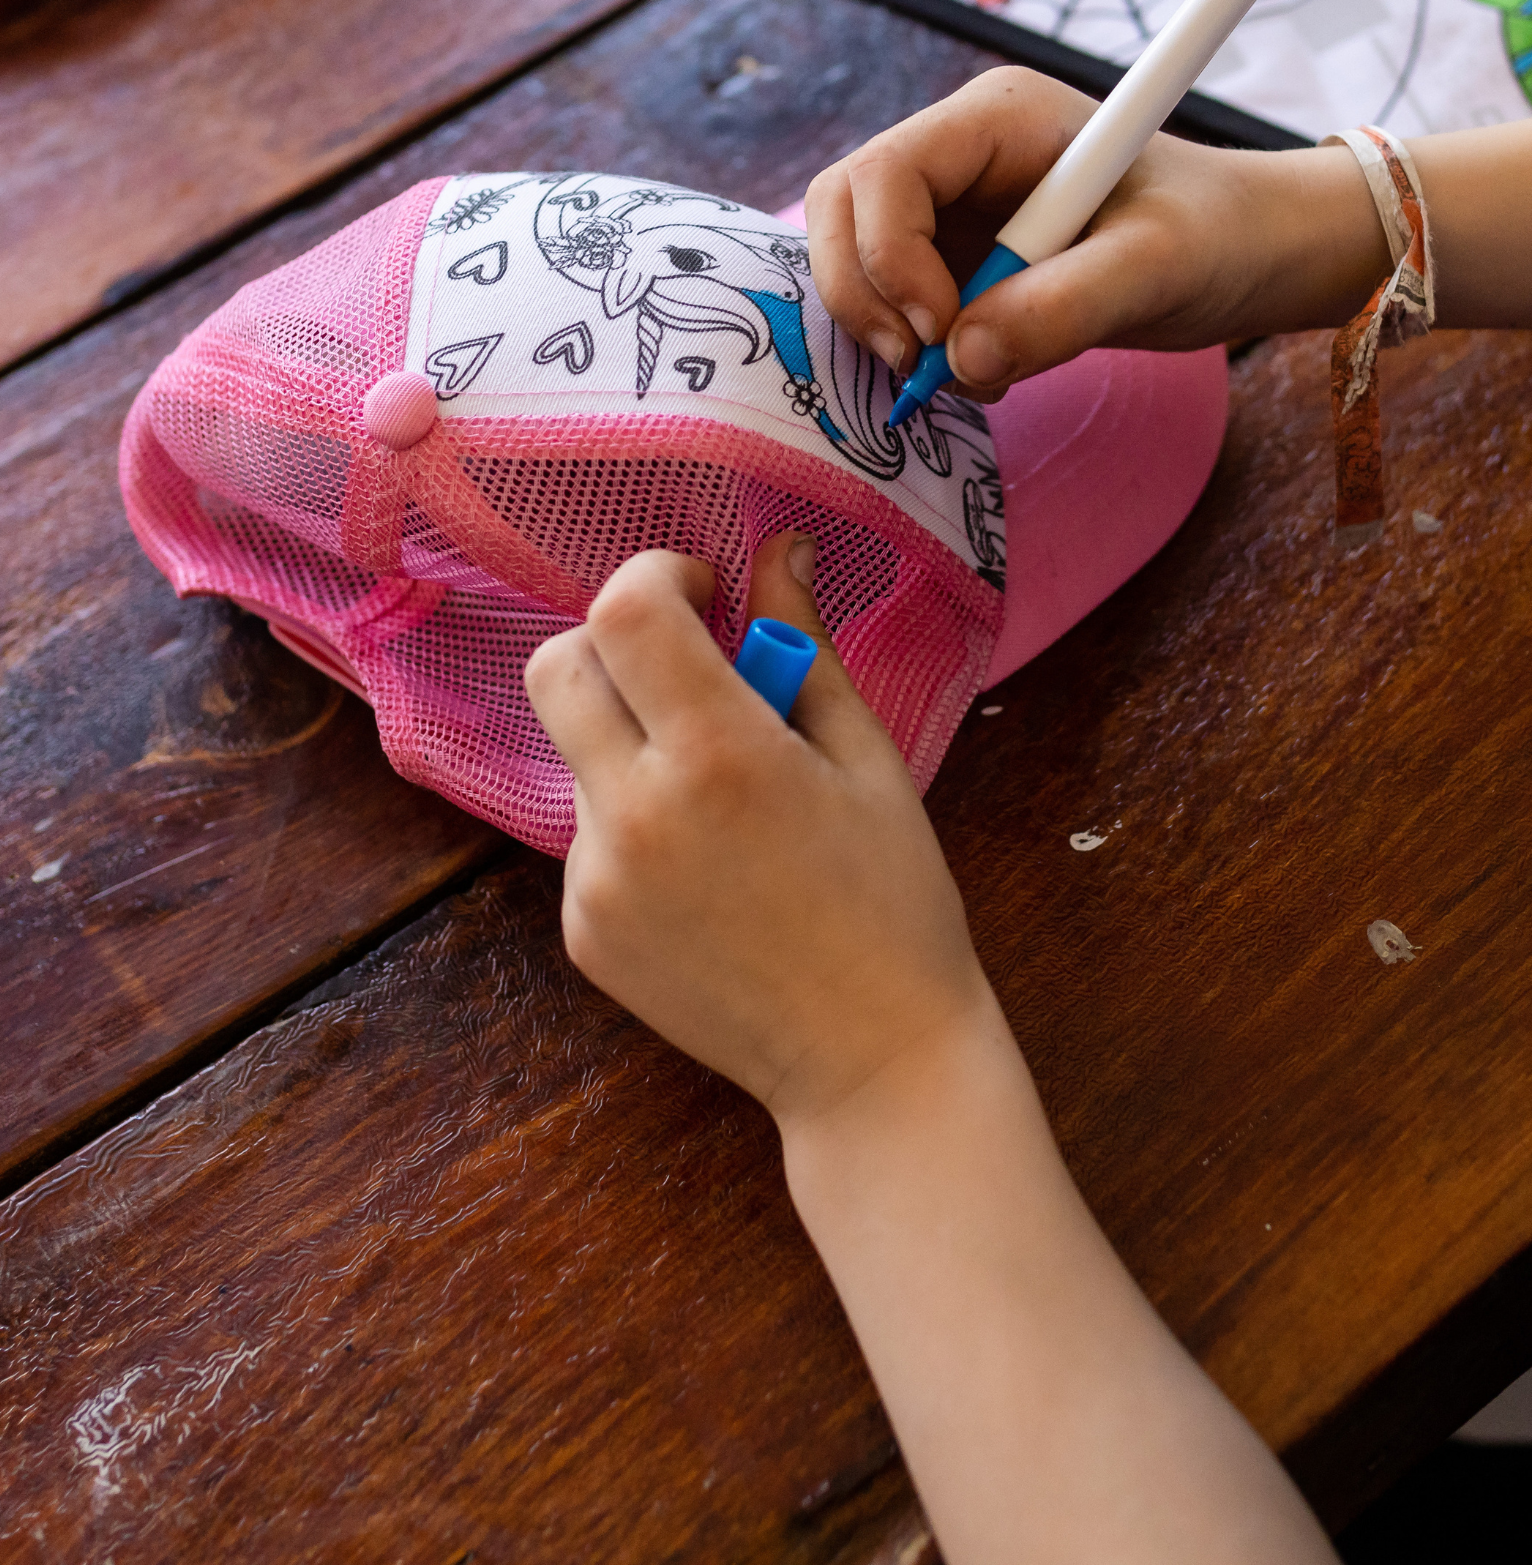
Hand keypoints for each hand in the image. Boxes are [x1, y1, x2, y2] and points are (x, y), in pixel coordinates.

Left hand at [525, 531, 988, 1128]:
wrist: (872, 1061)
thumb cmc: (895, 900)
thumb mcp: (866, 757)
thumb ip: (805, 644)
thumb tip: (777, 548)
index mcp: (719, 754)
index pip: (624, 611)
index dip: (658, 576)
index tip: (706, 593)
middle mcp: (638, 812)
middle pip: (558, 665)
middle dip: (615, 642)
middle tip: (687, 668)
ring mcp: (598, 879)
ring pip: (577, 751)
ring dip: (631, 737)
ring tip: (723, 794)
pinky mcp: (582, 932)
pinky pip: (587, 832)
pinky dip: (634, 818)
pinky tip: (710, 868)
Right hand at [805, 67, 1390, 400]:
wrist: (1247, 253)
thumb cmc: (1216, 234)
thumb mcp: (1157, 268)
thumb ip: (1064, 308)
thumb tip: (962, 359)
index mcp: (997, 118)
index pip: (886, 172)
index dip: (888, 255)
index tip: (941, 331)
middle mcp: (957, 151)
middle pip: (842, 207)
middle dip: (863, 292)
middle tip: (920, 367)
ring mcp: (948, 203)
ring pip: (852, 254)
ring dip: (879, 322)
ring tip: (955, 373)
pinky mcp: (953, 255)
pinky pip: (889, 295)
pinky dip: (905, 342)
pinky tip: (968, 369)